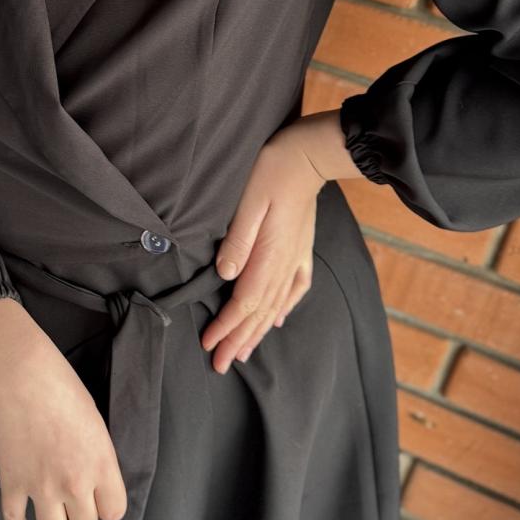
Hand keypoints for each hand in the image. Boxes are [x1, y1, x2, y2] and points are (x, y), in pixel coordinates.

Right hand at [0, 349, 128, 519]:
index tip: (102, 499)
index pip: (114, 510)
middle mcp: (73, 483)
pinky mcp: (12, 483)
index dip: (108, 505)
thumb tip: (92, 469)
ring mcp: (40, 487)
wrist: (19, 379)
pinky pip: (14, 517)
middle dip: (82, 512)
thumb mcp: (94, 419)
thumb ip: (96, 452)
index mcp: (100, 464)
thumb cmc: (60, 387)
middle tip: (77, 500)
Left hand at [201, 129, 325, 374]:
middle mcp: (285, 264)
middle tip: (220, 365)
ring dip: (256, 332)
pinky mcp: (302, 249)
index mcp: (270, 254)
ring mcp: (296, 258)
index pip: (245, 301)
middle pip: (259, 312)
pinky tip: (276, 321)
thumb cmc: (273, 171)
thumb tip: (225, 275)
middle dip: (238, 340)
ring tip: (243, 354)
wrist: (310, 155)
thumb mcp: (249, 201)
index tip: (209, 345)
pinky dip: (284, 308)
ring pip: (275, 306)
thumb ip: (238, 240)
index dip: (226, 326)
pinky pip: (296, 288)